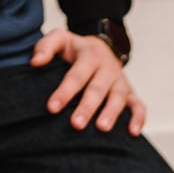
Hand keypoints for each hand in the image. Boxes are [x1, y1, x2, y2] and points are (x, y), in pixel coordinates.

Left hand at [30, 28, 145, 135]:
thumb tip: (35, 62)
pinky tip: (133, 133)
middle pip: (97, 89)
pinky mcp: (131, 93)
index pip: (76, 75)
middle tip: (76, 125)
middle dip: (87, 107)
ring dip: (111, 113)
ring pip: (118, 98)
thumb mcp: (61, 39)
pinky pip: (138, 106)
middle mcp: (108, 68)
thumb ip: (46, 46)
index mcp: (90, 55)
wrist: (103, 48)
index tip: (52, 108)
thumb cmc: (77, 50)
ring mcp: (121, 82)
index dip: (64, 92)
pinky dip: (138, 119)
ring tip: (102, 128)